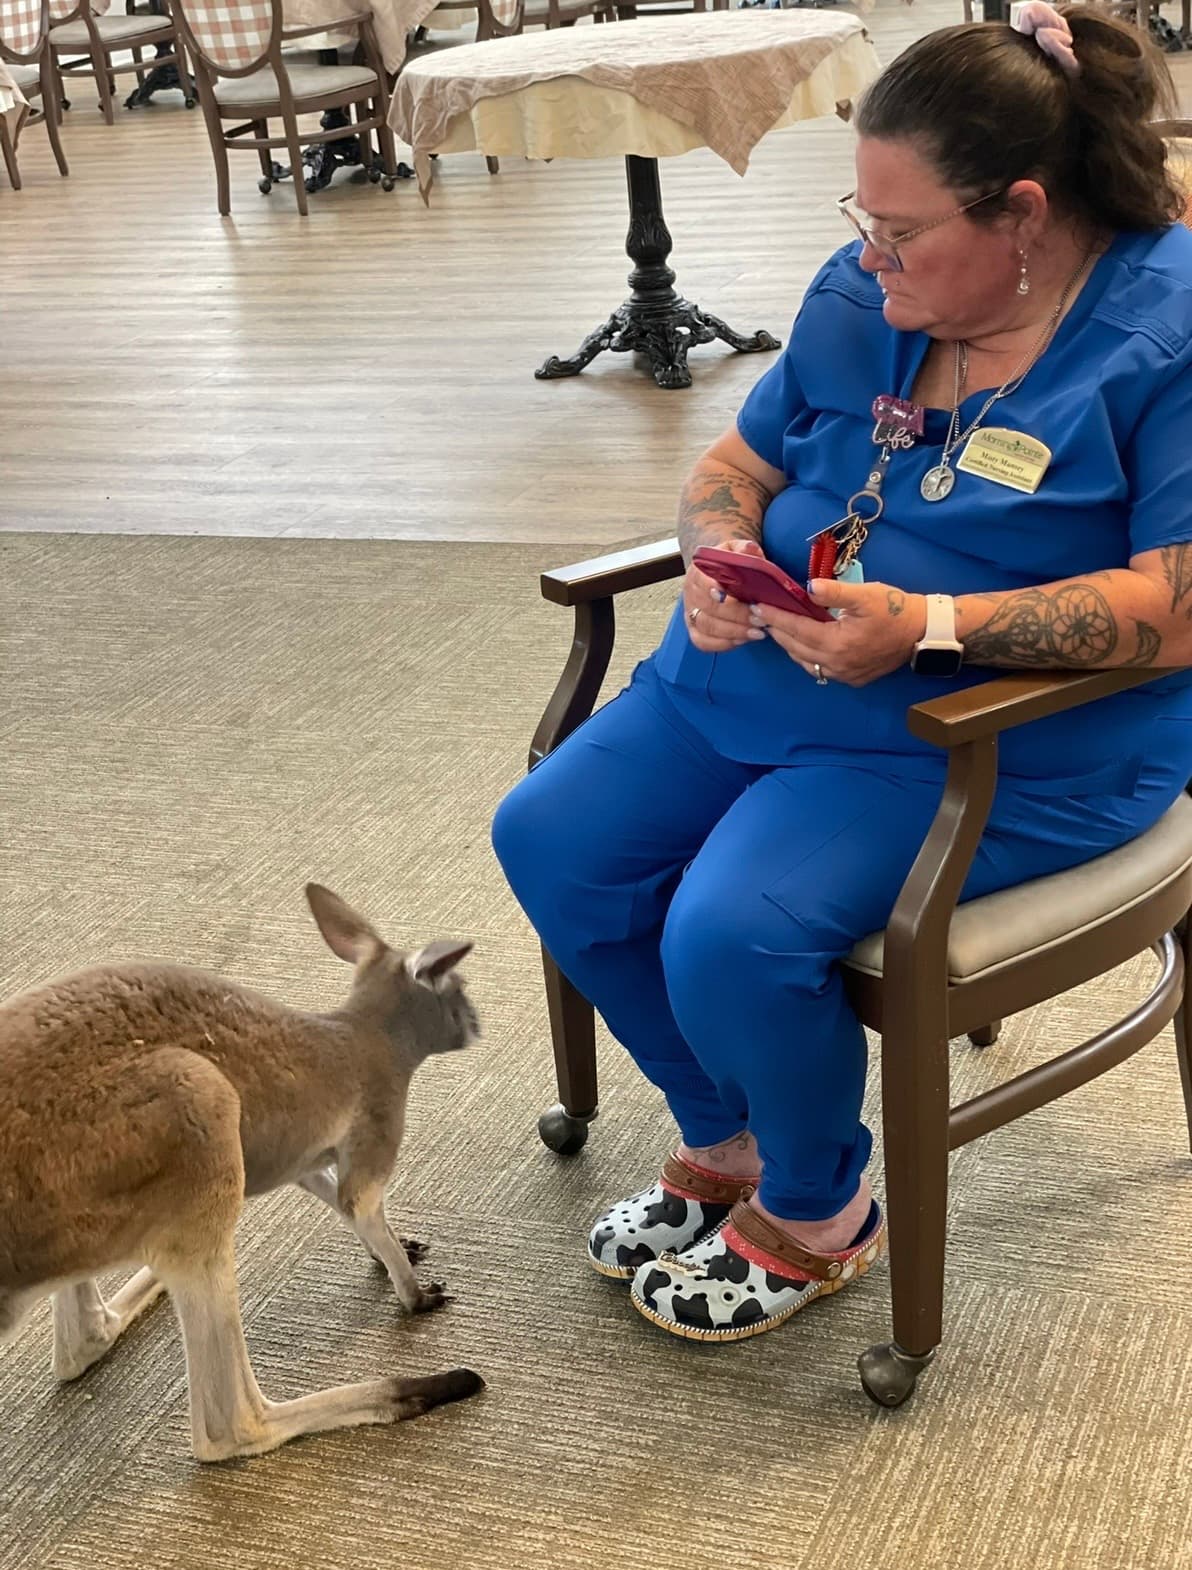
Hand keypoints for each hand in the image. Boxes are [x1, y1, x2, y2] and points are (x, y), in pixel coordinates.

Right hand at [683, 538, 768, 652]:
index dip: (710, 588)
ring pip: (707, 627)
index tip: (724, 593)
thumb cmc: (730, 564)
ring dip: (734, 632)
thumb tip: (749, 550)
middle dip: (735, 615)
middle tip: (759, 618)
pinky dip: (723, 644)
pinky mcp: (695, 630)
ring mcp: (691, 613)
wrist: (717, 573)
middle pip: (707, 609)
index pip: (699, 580)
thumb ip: (744, 549)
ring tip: (757, 632)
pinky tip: (742, 640)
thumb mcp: (737, 550)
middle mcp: (691, 593)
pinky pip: (703, 642)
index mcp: (698, 572)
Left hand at [749, 578, 927, 686]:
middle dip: (777, 630)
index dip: (775, 617)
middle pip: (796, 647)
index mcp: (837, 643)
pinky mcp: (852, 678)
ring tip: (777, 628)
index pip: (797, 628)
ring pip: (805, 661)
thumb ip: (835, 592)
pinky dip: (806, 656)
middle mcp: (836, 664)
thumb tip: (809, 587)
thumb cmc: (895, 609)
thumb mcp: (866, 595)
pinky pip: (819, 669)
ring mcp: (844, 674)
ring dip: (790, 645)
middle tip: (761, 615)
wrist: (922, 632)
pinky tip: (802, 643)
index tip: (758, 606)